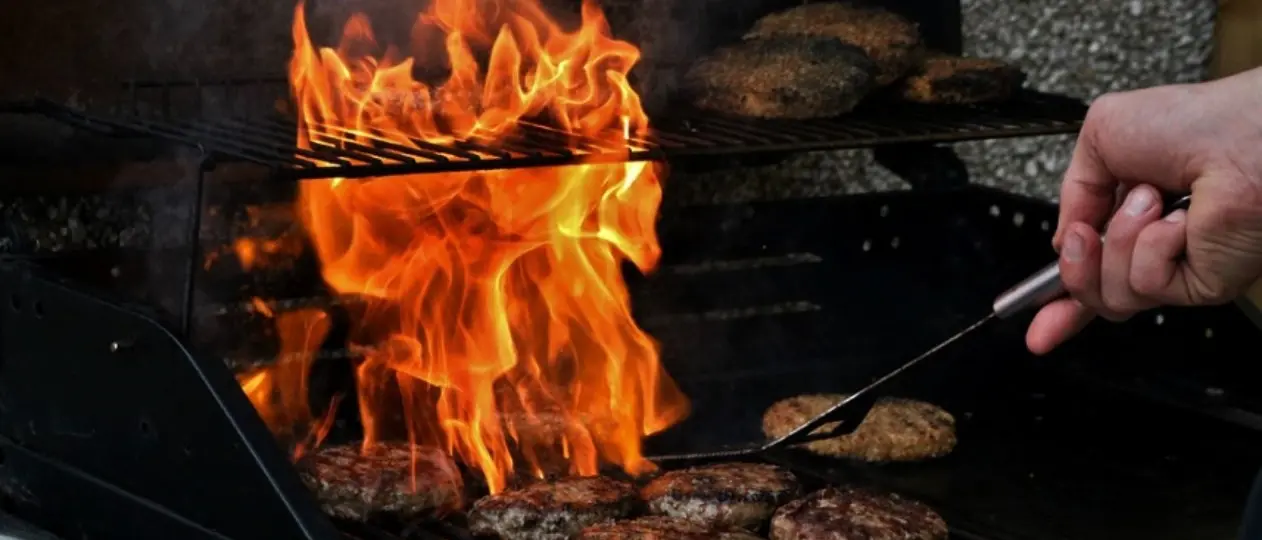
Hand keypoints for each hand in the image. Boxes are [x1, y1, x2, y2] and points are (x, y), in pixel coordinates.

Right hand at [1026, 68, 1261, 354]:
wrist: (1242, 137)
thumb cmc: (1196, 123)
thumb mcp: (1101, 135)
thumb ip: (1072, 190)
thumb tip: (1065, 236)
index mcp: (1132, 216)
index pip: (1091, 269)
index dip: (1058, 299)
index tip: (1034, 320)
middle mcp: (1155, 248)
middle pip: (1091, 294)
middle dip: (1074, 268)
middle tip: (1082, 235)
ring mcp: (1177, 269)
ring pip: (1110, 294)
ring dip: (1118, 241)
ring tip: (1150, 201)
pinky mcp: (1198, 286)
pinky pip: (1144, 286)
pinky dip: (1151, 247)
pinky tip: (1179, 222)